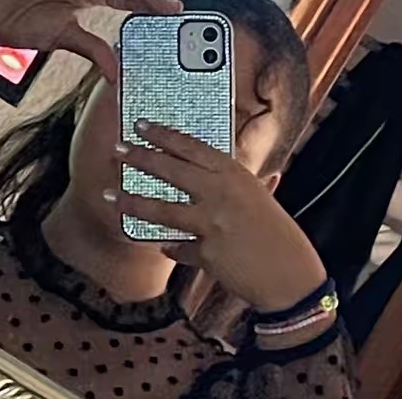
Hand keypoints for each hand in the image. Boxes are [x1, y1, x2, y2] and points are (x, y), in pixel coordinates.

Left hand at [111, 121, 326, 312]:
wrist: (291, 277)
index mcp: (235, 174)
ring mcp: (212, 224)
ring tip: (110, 196)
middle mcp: (221, 194)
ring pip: (162, 210)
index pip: (192, 147)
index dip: (164, 135)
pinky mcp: (206, 253)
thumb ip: (232, 182)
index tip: (142, 125)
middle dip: (140, 158)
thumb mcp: (257, 196)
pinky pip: (178, 248)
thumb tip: (209, 167)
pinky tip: (163, 246)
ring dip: (132, 203)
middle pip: (171, 170)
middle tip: (118, 149)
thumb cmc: (278, 233)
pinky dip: (171, 248)